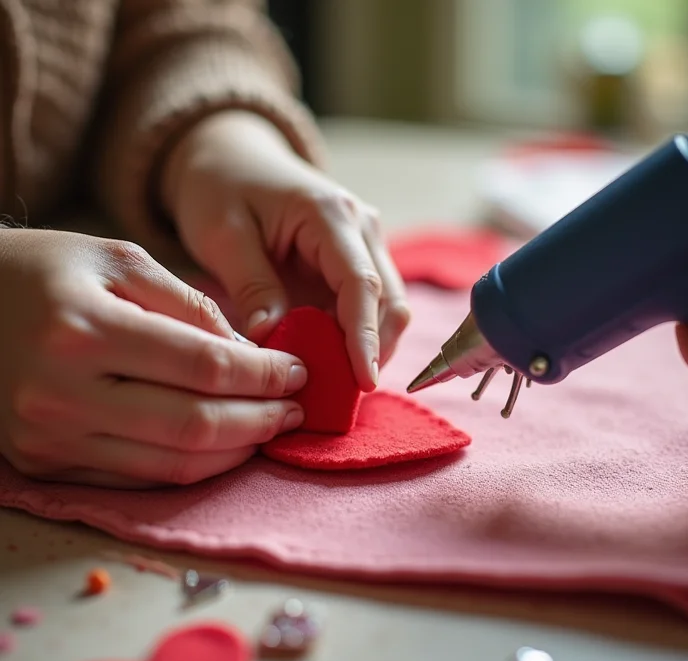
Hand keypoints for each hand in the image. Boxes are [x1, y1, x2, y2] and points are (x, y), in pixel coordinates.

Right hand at [0, 229, 306, 487]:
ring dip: (235, 451)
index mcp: (83, 329)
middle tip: (297, 409)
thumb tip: (251, 353)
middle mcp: (63, 393)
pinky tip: (225, 448)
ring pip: (172, 463)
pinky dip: (193, 467)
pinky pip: (139, 478)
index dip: (264, 374)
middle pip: (193, 425)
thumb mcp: (118, 260)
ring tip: (271, 428)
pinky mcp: (45, 464)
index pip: (203, 366)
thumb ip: (189, 304)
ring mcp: (50, 438)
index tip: (299, 371)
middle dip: (261, 419)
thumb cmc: (44, 271)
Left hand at [160, 110, 410, 391]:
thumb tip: (272, 342)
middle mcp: (361, 228)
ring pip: (387, 310)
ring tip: (332, 387)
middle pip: (388, 302)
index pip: (361, 284)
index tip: (363, 383)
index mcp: (330, 214)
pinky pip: (368, 309)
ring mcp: (365, 245)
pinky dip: (355, 340)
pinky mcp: (356, 263)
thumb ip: (252, 286)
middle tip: (337, 398)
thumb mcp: (223, 233)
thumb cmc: (222, 187)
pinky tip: (330, 364)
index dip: (365, 338)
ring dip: (367, 350)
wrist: (233, 158)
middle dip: (372, 352)